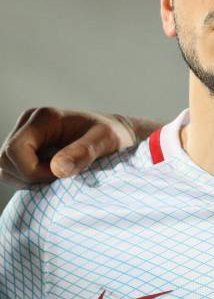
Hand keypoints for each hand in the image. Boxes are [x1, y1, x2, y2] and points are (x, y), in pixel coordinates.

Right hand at [0, 108, 139, 185]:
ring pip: (6, 168)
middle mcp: (29, 124)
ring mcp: (26, 137)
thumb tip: (58, 169)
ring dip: (29, 180)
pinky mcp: (27, 150)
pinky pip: (14, 172)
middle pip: (5, 160)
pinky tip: (53, 177)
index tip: (60, 176)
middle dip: (30, 177)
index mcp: (44, 117)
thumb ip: (83, 152)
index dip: (32, 170)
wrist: (117, 134)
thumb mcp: (105, 141)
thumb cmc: (113, 135)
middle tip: (61, 179)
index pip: (15, 150)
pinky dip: (30, 181)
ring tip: (59, 177)